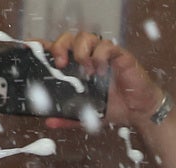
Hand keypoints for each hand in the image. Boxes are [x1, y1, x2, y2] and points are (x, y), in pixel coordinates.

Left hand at [45, 31, 165, 128]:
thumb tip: (49, 121)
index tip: (34, 50)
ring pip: (87, 37)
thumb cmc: (116, 107)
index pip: (59, 49)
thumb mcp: (88, 115)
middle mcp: (90, 57)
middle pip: (69, 38)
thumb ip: (69, 117)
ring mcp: (105, 54)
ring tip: (86, 69)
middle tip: (61, 63)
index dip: (46, 46)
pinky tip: (101, 70)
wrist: (140, 112)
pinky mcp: (120, 56)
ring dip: (82, 51)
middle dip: (61, 47)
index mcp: (79, 67)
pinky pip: (107, 46)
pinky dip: (101, 55)